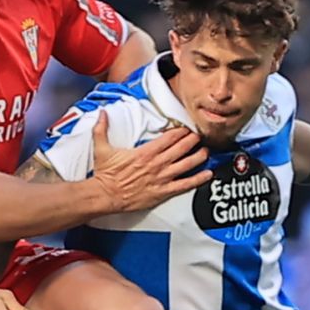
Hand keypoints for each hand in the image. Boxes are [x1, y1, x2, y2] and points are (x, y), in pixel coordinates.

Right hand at [91, 122, 208, 211]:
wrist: (105, 196)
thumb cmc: (106, 175)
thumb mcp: (102, 148)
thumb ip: (102, 129)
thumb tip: (101, 114)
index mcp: (145, 152)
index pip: (170, 137)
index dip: (182, 131)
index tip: (187, 127)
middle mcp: (157, 164)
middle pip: (182, 148)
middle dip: (194, 140)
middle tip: (201, 135)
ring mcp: (162, 178)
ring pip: (187, 164)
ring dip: (199, 156)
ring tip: (207, 151)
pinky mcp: (163, 192)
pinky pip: (185, 185)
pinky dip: (198, 180)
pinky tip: (208, 175)